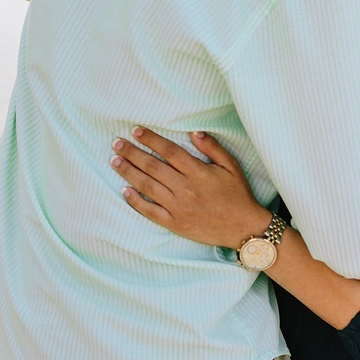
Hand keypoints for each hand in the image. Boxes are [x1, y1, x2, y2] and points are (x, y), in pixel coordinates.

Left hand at [112, 125, 265, 250]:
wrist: (244, 228)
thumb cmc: (239, 195)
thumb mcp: (231, 166)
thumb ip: (213, 147)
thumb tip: (193, 132)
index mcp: (198, 172)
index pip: (168, 151)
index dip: (150, 139)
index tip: (135, 131)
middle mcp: (185, 189)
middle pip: (152, 166)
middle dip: (132, 153)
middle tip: (116, 143)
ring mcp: (179, 207)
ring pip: (147, 186)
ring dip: (128, 173)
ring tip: (114, 161)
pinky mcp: (176, 223)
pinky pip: (150, 211)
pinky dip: (136, 201)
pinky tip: (124, 190)